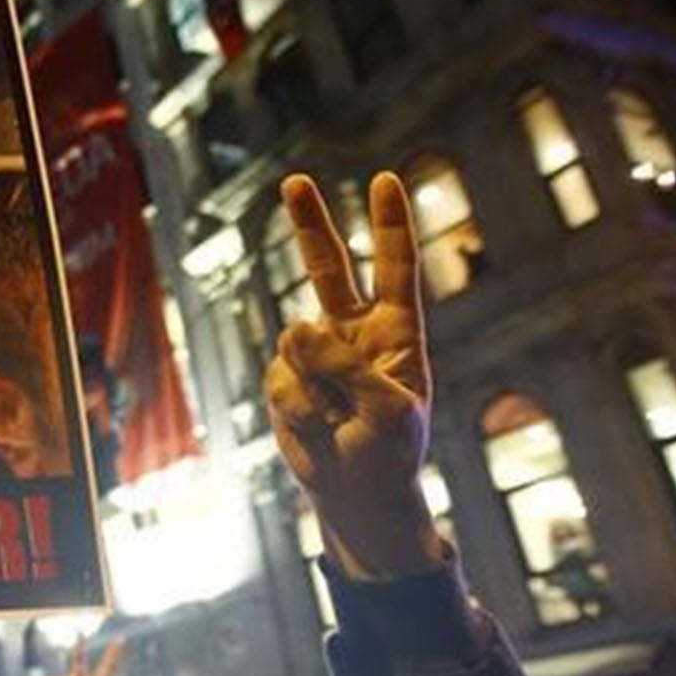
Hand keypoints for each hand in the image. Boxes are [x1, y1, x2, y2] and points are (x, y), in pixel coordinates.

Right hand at [264, 173, 441, 577]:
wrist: (356, 495)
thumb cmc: (391, 453)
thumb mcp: (390, 409)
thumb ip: (348, 366)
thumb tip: (296, 329)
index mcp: (397, 333)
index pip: (394, 270)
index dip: (389, 226)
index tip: (386, 180)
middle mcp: (353, 335)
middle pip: (328, 268)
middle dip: (309, 224)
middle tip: (295, 181)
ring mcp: (314, 358)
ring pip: (297, 341)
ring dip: (315, 384)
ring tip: (337, 420)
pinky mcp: (283, 382)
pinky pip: (279, 379)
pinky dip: (297, 408)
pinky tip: (316, 428)